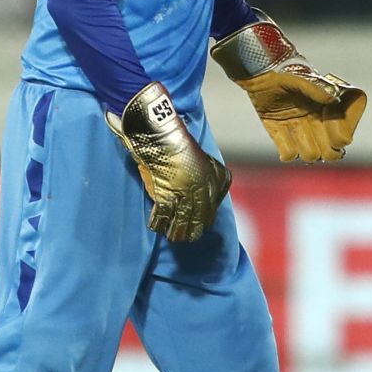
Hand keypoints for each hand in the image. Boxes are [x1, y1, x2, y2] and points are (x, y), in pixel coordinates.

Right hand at [107, 82, 231, 242]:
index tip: (202, 226)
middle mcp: (203, 188)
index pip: (212, 206)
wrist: (160, 134)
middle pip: (199, 216)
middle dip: (193, 229)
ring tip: (173, 237)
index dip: (206, 218)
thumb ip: (202, 178)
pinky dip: (159, 222)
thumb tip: (198, 196)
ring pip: (183, 219)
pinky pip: (164, 214)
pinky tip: (156, 227)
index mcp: (215, 179)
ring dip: (177, 231)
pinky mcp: (167, 194)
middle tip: (187, 238)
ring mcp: (185, 193)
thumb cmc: (177, 142)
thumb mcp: (200, 159)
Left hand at [213, 13, 366, 161]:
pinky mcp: (282, 134)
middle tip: (317, 137)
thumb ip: (315, 88)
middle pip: (333, 152)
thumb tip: (332, 100)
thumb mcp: (298, 78)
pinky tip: (283, 138)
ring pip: (312, 155)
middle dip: (328, 148)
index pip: (346, 129)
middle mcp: (319, 121)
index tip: (330, 118)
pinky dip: (287, 151)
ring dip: (305, 149)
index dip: (342, 130)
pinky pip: (289, 154)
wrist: (257, 72)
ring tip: (296, 131)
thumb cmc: (282, 71)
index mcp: (330, 107)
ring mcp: (301, 129)